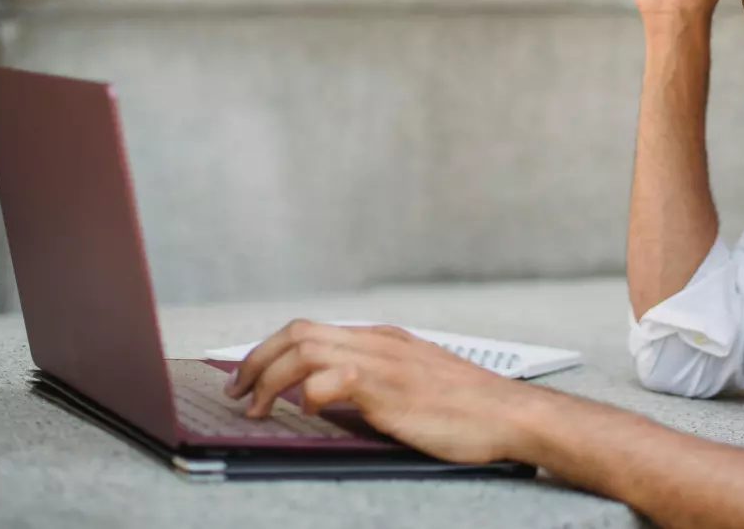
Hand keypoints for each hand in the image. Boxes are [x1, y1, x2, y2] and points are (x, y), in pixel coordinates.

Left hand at [224, 321, 531, 462]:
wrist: (508, 413)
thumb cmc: (465, 407)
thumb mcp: (411, 382)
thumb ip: (374, 380)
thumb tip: (327, 397)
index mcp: (381, 339)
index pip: (309, 330)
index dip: (269, 350)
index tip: (247, 376)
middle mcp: (377, 342)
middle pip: (297, 332)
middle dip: (255, 359)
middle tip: (236, 390)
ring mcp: (383, 361)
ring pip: (305, 350)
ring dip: (269, 378)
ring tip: (255, 407)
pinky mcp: (390, 388)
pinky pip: (332, 380)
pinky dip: (307, 394)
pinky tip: (306, 412)